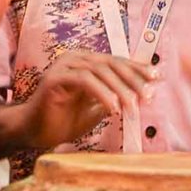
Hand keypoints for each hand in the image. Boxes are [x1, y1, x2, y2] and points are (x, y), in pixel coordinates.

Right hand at [20, 52, 158, 148]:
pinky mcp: (54, 78)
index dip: (137, 69)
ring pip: (100, 70)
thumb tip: (142, 92)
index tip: (156, 78)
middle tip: (148, 95)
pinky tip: (113, 109)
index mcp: (85, 61)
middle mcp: (74, 58)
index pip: (116, 61)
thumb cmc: (63, 120)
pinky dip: (103, 94)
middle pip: (111, 63)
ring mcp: (63, 66)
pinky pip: (85, 81)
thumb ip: (114, 96)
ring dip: (120, 89)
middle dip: (133, 79)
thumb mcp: (96, 107)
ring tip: (132, 106)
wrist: (33, 132)